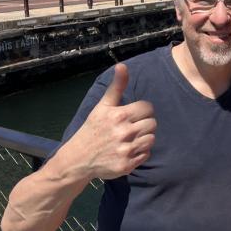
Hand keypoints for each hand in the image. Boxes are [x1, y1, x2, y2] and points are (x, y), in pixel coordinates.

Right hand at [64, 63, 155, 180]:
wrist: (77, 159)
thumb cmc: (92, 128)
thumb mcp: (102, 106)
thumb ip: (116, 87)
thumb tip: (122, 65)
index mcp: (119, 115)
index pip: (148, 108)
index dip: (142, 110)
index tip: (133, 114)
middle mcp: (124, 133)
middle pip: (153, 123)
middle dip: (144, 123)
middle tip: (132, 127)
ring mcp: (126, 150)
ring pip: (152, 139)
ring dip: (144, 137)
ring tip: (131, 138)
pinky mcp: (127, 165)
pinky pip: (147, 154)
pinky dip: (141, 152)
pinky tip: (128, 149)